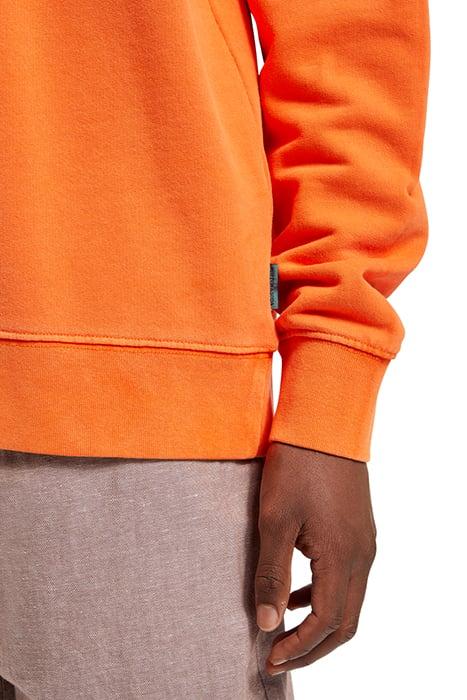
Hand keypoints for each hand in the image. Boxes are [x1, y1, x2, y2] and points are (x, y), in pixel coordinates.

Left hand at [255, 441, 376, 673]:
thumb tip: (267, 622)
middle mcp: (362, 555)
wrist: (324, 422)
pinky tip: (298, 591)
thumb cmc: (297, 466)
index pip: (326, 623)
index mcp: (343, 557)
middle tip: (279, 657)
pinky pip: (348, 577)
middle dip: (313, 647)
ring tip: (285, 629)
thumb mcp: (275, 520)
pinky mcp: (359, 529)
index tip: (269, 659)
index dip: (299, 648)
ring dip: (320, 623)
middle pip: (345, 622)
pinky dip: (325, 595)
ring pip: (349, 601)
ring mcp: (364, 541)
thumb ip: (272, 574)